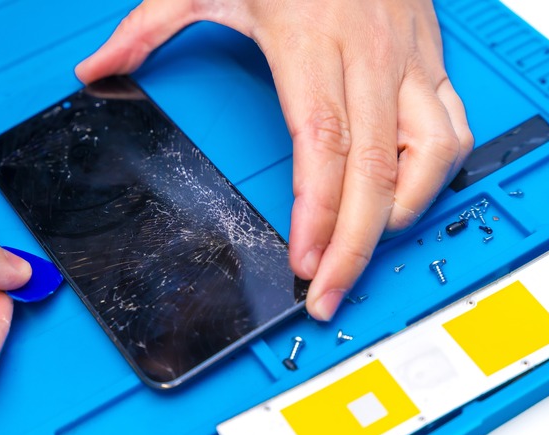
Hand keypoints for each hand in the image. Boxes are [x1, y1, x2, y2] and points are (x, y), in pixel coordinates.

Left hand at [75, 0, 472, 319]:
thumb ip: (147, 27)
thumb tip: (95, 68)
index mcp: (308, 40)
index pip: (320, 141)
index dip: (318, 210)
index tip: (305, 262)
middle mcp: (365, 54)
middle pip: (373, 168)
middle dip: (354, 244)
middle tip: (327, 293)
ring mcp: (405, 57)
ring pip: (429, 153)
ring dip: (402, 213)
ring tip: (364, 251)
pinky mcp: (429, 57)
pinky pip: (453, 126)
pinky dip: (436, 174)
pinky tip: (406, 199)